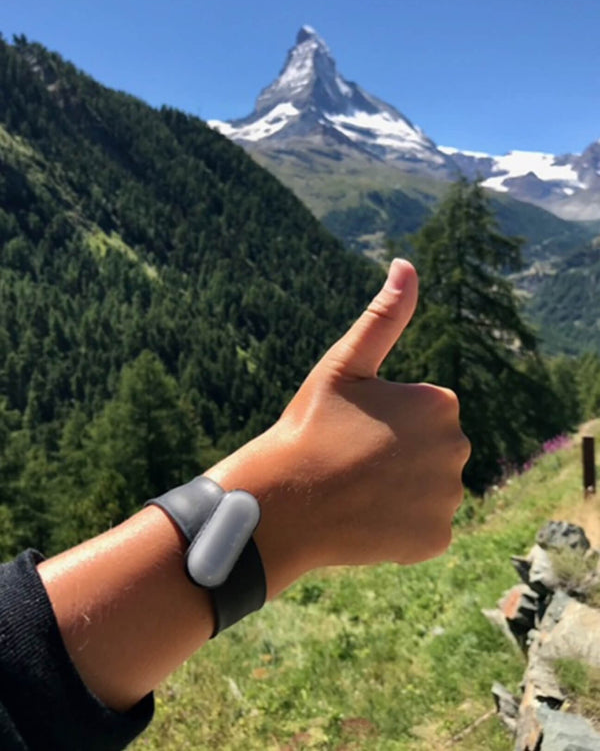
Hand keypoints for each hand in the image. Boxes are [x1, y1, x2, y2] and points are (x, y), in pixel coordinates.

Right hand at [206, 260, 469, 592]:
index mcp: (441, 404)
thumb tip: (406, 263)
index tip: (356, 429)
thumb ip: (384, 317)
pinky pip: (426, 527)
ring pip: (429, 489)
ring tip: (359, 491)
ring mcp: (447, 498)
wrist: (284, 503)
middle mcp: (457, 449)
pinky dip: (404, 526)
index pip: (426, 412)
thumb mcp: (345, 364)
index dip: (388, 420)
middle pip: (432, 450)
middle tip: (354, 460)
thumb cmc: (310, 427)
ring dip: (403, 491)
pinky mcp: (436, 539)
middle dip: (402, 454)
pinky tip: (369, 518)